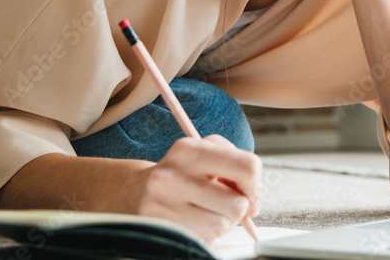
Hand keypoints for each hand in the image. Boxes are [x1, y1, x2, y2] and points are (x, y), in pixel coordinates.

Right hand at [126, 135, 262, 245]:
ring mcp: (163, 207)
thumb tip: (253, 202)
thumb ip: (236, 166)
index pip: (246, 167)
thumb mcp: (205, 152)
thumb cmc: (180, 171)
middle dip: (238, 206)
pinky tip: (193, 220)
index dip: (254, 183)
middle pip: (238, 204)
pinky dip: (207, 232)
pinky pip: (206, 239)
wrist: (134, 191)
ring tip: (205, 209)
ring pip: (223, 225)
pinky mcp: (162, 231)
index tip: (248, 189)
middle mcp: (172, 177)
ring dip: (221, 221)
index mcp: (189, 150)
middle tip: (224, 200)